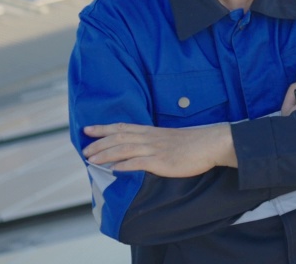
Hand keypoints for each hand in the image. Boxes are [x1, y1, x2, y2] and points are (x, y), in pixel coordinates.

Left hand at [82, 122, 235, 175]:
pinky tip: (113, 170)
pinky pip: (140, 163)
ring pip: (125, 149)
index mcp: (152, 131)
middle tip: (84, 150)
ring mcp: (155, 149)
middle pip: (119, 138)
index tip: (88, 129)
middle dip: (99, 143)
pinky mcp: (162, 161)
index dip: (103, 128)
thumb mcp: (171, 138)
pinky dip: (125, 165)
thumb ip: (155, 142)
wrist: (211, 143)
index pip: (122, 127)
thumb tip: (142, 148)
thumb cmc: (194, 142)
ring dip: (106, 154)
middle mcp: (150, 138)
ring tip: (91, 160)